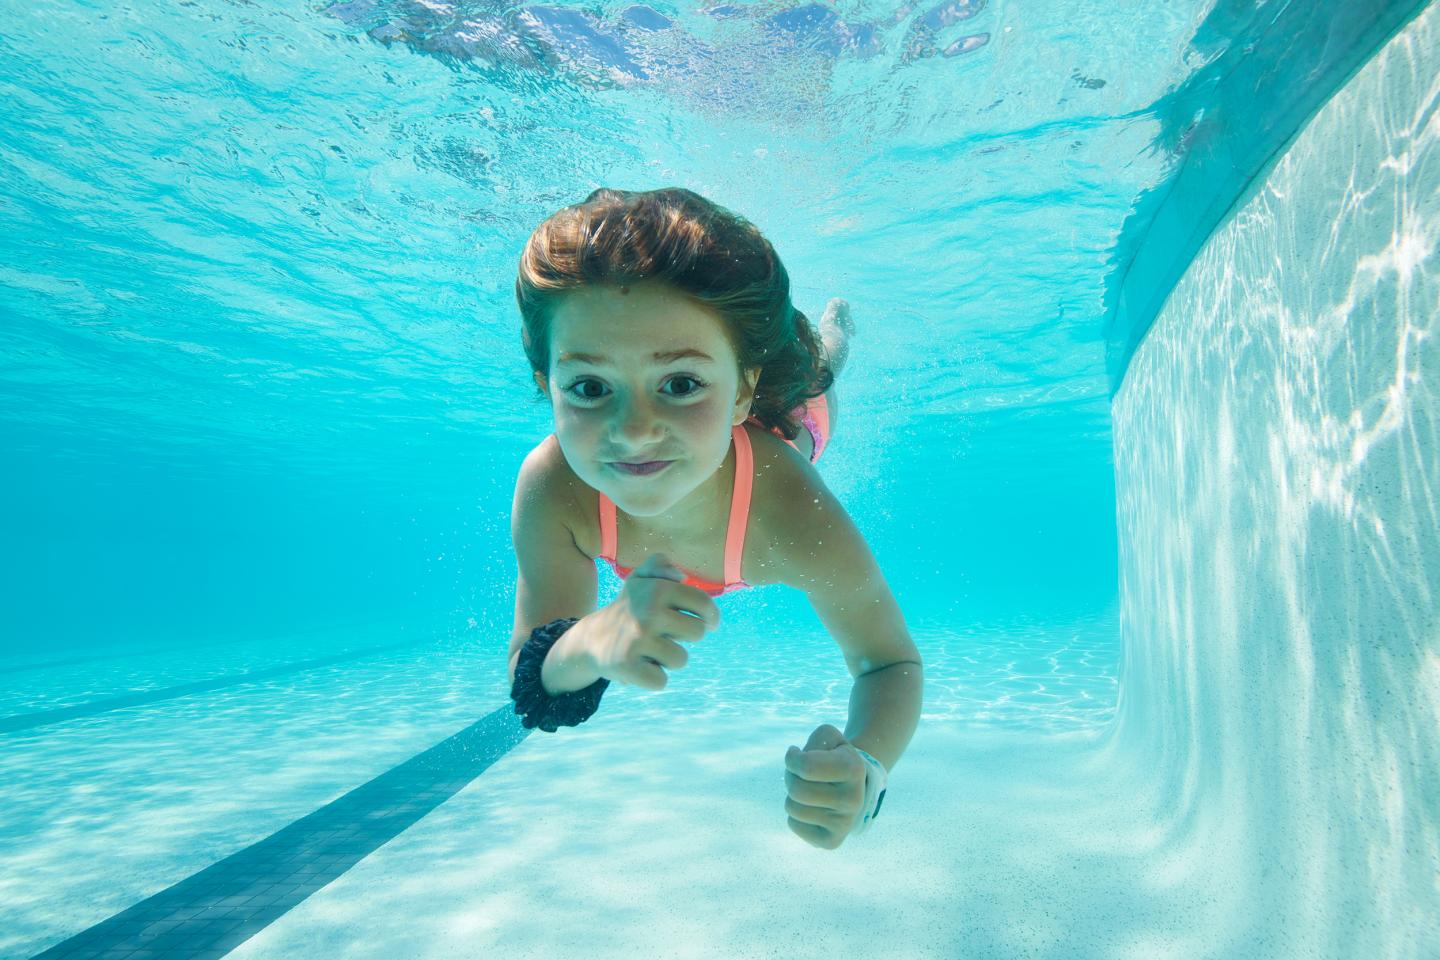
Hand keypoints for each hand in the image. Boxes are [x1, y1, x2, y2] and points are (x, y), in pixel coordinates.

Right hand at [585, 553, 719, 690]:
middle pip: (697, 633)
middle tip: (665, 634)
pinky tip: (639, 665)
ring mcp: (637, 639)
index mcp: (657, 589)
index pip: (703, 603)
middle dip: (685, 637)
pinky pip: (661, 681)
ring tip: (649, 649)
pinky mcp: (627, 666)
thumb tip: (681, 577)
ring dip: (668, 659)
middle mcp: (648, 612)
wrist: (590, 639)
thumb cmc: (627, 609)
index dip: (712, 616)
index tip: (710, 623)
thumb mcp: (639, 579)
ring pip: (680, 659)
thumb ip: (660, 565)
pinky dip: (652, 678)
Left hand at [782, 723, 868, 849]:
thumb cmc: (835, 758)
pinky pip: (794, 825)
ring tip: (808, 790)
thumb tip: (797, 760)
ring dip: (793, 796)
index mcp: (853, 769)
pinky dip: (796, 814)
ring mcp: (844, 823)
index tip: (795, 754)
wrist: (855, 787)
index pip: (805, 766)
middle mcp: (853, 799)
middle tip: (801, 773)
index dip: (792, 758)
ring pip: (792, 808)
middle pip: (796, 790)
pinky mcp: (832, 841)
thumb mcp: (830, 738)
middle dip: (790, 777)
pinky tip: (812, 808)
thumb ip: (815, 740)